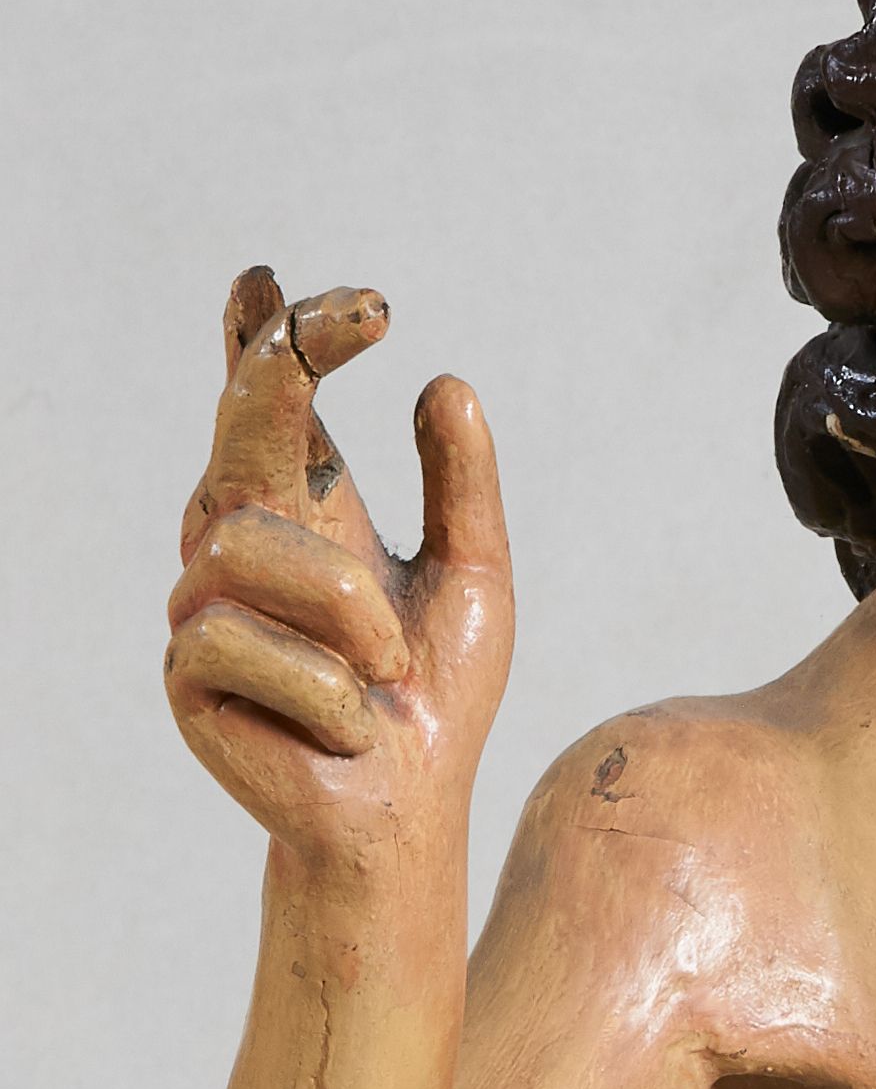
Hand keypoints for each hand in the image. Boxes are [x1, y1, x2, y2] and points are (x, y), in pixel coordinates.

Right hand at [165, 267, 512, 863]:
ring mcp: (203, 599)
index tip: (273, 283)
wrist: (405, 806)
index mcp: (311, 505)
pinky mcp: (188, 670)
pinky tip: (346, 725)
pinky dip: (325, 690)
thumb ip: (462, 484)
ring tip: (388, 672)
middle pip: (240, 421)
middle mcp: (244, 534)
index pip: (276, 403)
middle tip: (335, 324)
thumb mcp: (475, 574)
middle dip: (278, 362)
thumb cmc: (434, 692)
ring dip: (348, 613)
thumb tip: (447, 382)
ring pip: (252, 548)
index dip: (265, 335)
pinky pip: (245, 643)